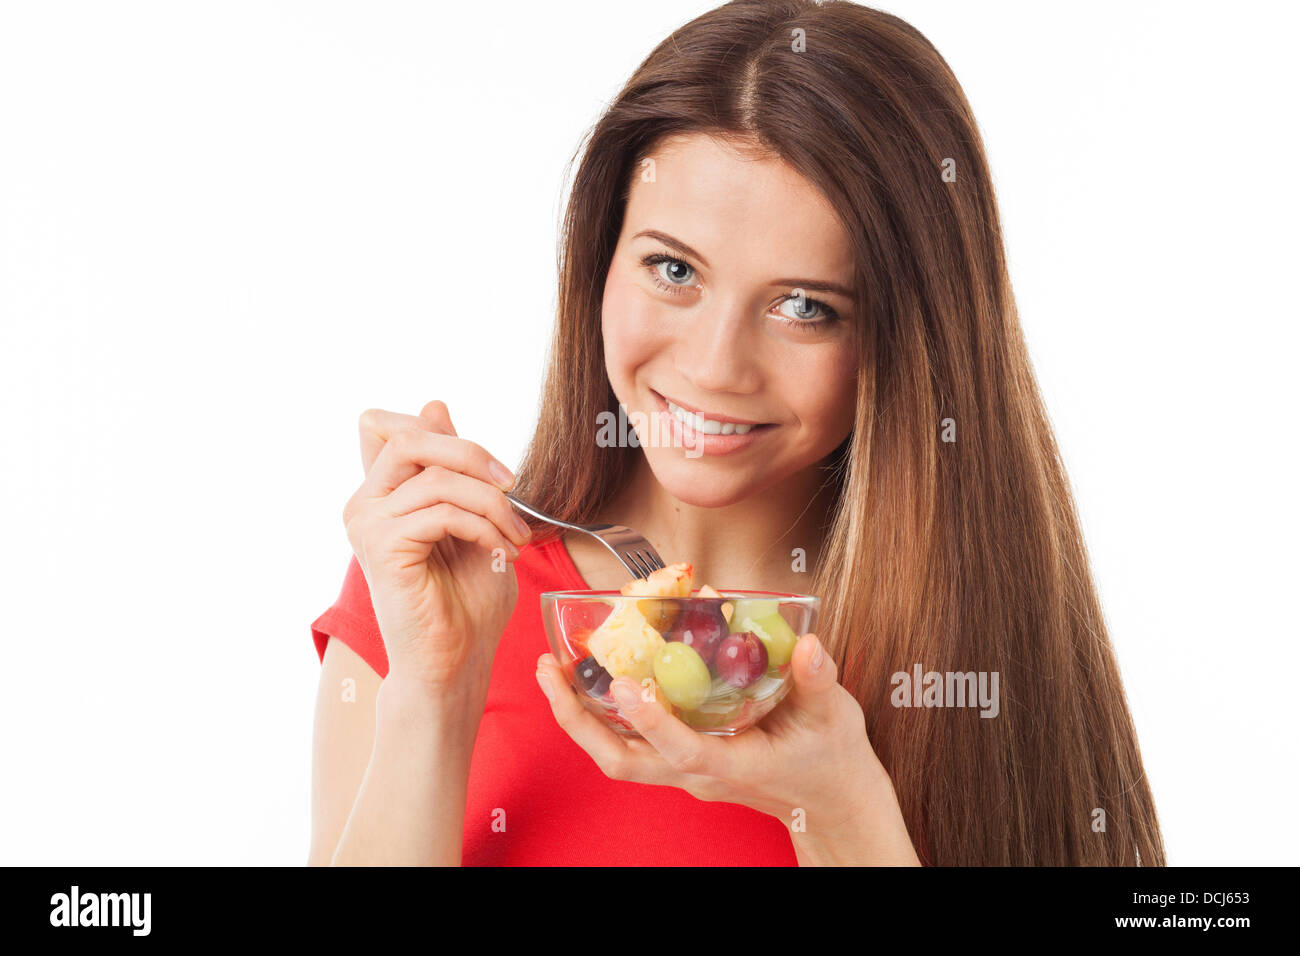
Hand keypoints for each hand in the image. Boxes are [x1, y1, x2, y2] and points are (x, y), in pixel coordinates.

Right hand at [342, 400, 530, 696]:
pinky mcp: (381, 549)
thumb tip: (434, 402)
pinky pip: (443, 512)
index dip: (437, 430)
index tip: (491, 470)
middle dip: (470, 452)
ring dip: (493, 502)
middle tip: (512, 484)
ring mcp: (366, 525)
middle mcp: (363, 504)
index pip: (384, 424)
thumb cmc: (466, 599)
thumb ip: (451, 466)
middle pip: (408, 436)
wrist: (456, 662)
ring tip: (517, 535)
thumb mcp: (472, 517)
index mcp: (380, 493)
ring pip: (436, 476)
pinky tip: (503, 552)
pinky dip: (485, 526)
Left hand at [535, 633, 920, 864]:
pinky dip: (602, 716)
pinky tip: (591, 678)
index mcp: (735, 765)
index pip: (684, 751)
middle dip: (578, 720)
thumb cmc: (832, 760)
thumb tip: (808, 645)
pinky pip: (629, 745)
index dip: (653, 722)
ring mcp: (685, 770)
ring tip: (552, 671)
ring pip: (618, 756)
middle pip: (623, 761)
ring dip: (579, 717)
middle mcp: (699, 772)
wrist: (831, 802)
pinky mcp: (682, 760)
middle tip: (548, 671)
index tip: (625, 687)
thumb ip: (818, 680)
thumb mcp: (834, 717)